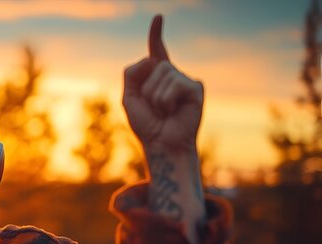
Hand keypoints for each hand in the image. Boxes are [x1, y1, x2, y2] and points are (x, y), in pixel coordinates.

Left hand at [123, 15, 202, 153]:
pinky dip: (166, 100)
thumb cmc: (147, 125)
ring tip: (163, 111)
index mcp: (157, 78)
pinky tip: (173, 111)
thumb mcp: (129, 97)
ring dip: (155, 96)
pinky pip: (174, 83)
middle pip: (152, 64)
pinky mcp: (196, 89)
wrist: (161, 144)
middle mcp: (173, 76)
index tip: (158, 17)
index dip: (156, 34)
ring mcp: (186, 81)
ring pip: (162, 73)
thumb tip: (153, 60)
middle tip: (154, 108)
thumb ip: (132, 73)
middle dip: (145, 88)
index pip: (156, 51)